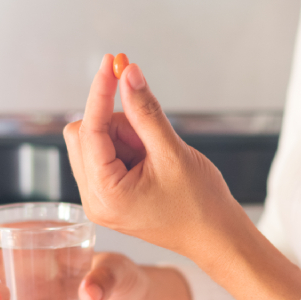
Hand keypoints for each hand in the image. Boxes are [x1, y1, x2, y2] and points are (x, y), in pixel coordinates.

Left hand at [65, 55, 300, 299]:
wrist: (215, 237)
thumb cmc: (200, 205)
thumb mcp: (173, 152)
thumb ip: (146, 111)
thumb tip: (128, 72)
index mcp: (104, 194)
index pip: (90, 129)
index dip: (102, 91)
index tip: (112, 62)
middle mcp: (92, 199)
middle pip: (85, 133)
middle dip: (118, 124)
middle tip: (152, 137)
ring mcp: (98, 199)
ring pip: (95, 142)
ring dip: (124, 136)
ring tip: (156, 156)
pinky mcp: (107, 195)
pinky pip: (105, 155)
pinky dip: (126, 147)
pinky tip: (150, 162)